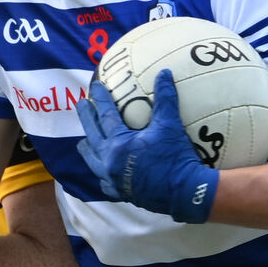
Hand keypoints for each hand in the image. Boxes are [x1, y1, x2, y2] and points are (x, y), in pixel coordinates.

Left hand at [76, 69, 217, 223]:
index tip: (94, 86)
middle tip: (81, 105)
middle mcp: (110, 162)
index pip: (105, 116)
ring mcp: (114, 180)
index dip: (100, 99)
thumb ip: (165, 98)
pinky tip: (103, 172)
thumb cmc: (177, 158)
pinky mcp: (122, 194)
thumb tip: (164, 72)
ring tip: (83, 142)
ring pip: (93, 162)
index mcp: (118, 144)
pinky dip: (101, 175)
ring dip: (88, 149)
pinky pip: (105, 184)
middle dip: (86, 119)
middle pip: (92, 137)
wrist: (186, 193)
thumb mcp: (170, 125)